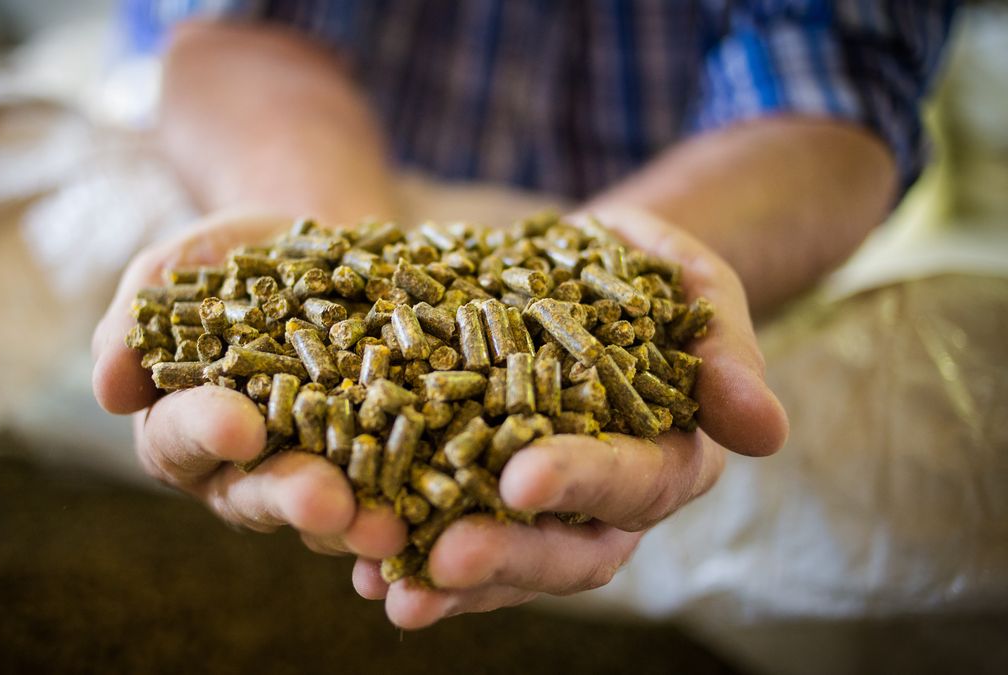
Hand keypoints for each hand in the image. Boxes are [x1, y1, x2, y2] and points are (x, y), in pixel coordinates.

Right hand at [91, 211, 406, 559]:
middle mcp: (245, 468)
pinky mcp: (382, 465)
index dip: (209, 432)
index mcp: (182, 427)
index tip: (239, 425)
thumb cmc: (232, 259)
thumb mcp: (178, 269)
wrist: (321, 249)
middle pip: (260, 494)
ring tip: (392, 524)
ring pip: (333, 510)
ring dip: (361, 521)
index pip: (183, 436)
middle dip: (292, 497)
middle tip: (324, 500)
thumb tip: (108, 387)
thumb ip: (137, 322)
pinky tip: (444, 508)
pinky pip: (397, 492)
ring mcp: (318, 472)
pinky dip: (419, 504)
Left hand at [351, 208, 789, 628]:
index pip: (634, 479)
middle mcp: (606, 502)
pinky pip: (445, 533)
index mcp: (669, 454)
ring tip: (385, 587)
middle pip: (567, 549)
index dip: (583, 482)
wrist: (580, 268)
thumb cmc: (646, 272)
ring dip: (446, 580)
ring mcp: (540, 509)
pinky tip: (355, 568)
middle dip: (506, 555)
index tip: (523, 477)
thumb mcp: (690, 282)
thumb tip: (765, 430)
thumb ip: (724, 346)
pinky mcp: (477, 494)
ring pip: (503, 561)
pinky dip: (406, 552)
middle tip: (442, 557)